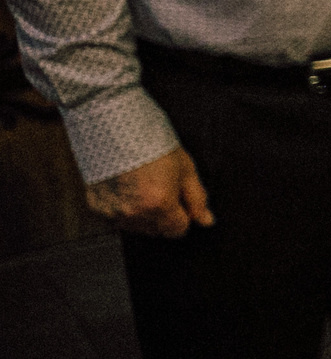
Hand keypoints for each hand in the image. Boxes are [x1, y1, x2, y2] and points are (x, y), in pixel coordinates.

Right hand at [85, 146, 213, 238]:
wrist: (113, 127)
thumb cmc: (151, 143)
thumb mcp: (185, 168)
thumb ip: (196, 198)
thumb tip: (206, 221)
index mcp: (159, 204)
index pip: (177, 231)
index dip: (183, 216)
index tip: (179, 202)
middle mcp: (134, 213)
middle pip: (156, 230)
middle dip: (163, 215)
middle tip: (159, 187)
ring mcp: (112, 212)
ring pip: (135, 226)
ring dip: (142, 213)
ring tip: (140, 185)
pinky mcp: (95, 207)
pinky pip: (115, 218)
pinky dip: (122, 207)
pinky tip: (124, 187)